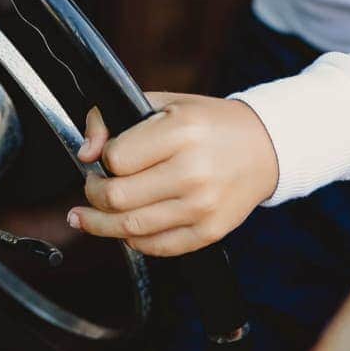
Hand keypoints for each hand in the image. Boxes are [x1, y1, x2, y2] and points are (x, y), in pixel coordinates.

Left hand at [70, 91, 278, 257]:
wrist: (265, 147)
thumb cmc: (209, 124)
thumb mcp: (163, 103)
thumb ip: (113, 118)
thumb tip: (84, 153)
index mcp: (182, 131)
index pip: (116, 158)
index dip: (103, 158)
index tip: (107, 157)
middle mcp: (193, 171)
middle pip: (116, 197)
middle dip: (93, 194)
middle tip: (93, 187)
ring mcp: (202, 206)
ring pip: (128, 228)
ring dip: (99, 224)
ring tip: (87, 216)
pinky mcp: (209, 232)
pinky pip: (155, 247)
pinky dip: (132, 240)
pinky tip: (125, 229)